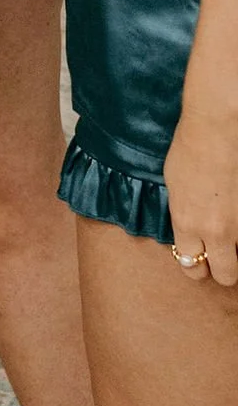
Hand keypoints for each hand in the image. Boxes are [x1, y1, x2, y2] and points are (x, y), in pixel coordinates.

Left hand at [164, 88, 237, 287]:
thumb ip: (182, 216)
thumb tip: (189, 230)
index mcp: (187, 225)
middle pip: (225, 276)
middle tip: (221, 258)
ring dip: (237, 251)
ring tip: (232, 238)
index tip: (198, 260)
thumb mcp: (174, 188)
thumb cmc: (190, 150)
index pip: (191, 266)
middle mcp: (215, 232)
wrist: (217, 129)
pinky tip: (236, 218)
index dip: (194, 266)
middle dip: (222, 270)